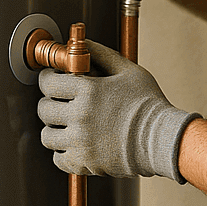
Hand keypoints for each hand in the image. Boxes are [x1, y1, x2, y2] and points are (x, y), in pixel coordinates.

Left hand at [37, 40, 199, 181]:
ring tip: (67, 126)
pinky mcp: (84, 162)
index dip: (47, 80)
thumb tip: (81, 43)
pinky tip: (75, 144)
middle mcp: (80, 116)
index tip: (51, 82)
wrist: (162, 139)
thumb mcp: (128, 70)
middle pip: (44, 110)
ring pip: (47, 136)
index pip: (48, 83)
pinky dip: (63, 152)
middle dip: (49, 104)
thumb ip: (101, 54)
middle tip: (59, 104)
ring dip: (54, 130)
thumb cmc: (148, 104)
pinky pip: (58, 159)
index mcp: (88, 91)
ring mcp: (80, 141)